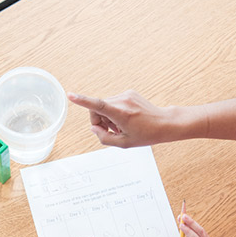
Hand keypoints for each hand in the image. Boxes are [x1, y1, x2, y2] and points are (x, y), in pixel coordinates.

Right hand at [68, 91, 183, 147]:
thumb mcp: (123, 143)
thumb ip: (104, 138)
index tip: (71, 95)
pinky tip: (125, 120)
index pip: (98, 105)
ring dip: (107, 117)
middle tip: (111, 131)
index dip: (82, 101)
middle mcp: (123, 101)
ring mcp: (126, 95)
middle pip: (97, 109)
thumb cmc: (146, 134)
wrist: (164, 123)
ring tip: (120, 126)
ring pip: (104, 105)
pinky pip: (113, 102)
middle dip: (99, 120)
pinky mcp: (129, 93)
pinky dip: (114, 112)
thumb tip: (94, 129)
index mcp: (121, 114)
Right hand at [168, 214, 211, 236]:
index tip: (180, 225)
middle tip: (182, 216)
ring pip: (200, 229)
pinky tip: (186, 220)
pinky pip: (199, 228)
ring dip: (191, 222)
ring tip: (182, 216)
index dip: (188, 232)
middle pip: (200, 232)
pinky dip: (192, 223)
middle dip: (191, 223)